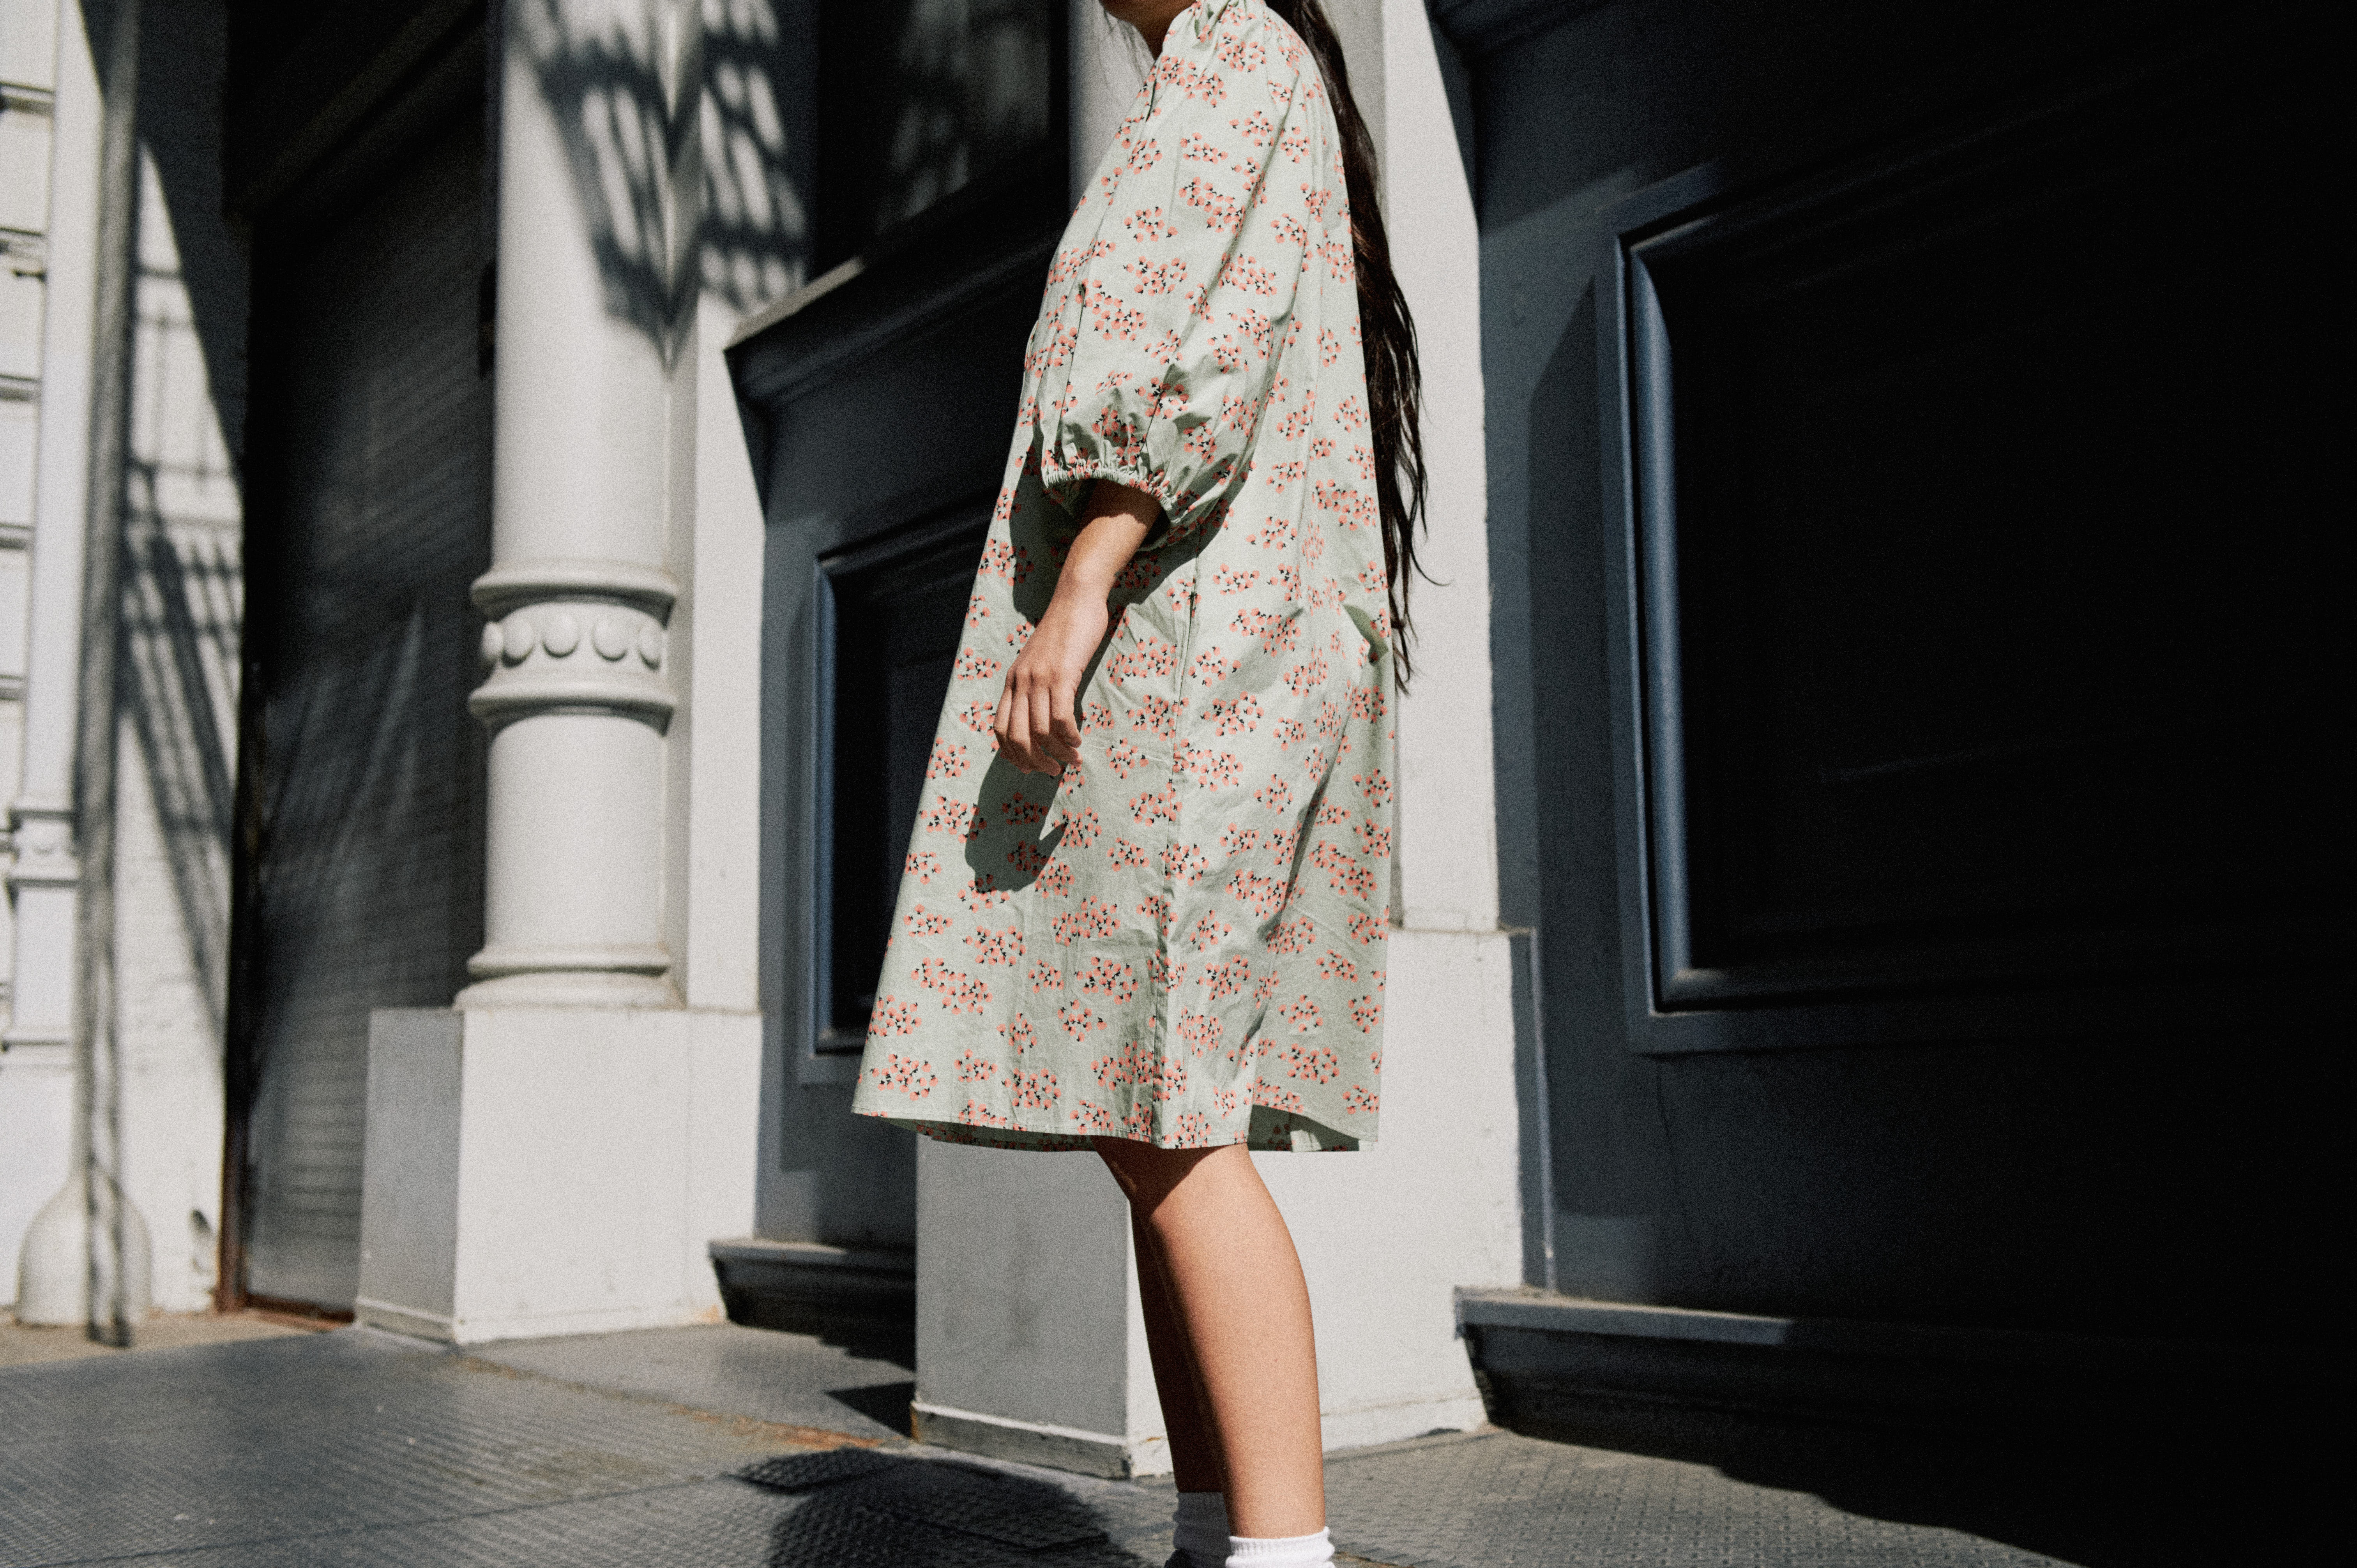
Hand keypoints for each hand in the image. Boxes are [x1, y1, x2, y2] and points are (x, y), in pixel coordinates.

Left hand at [992, 480, 1156, 776]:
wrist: (1076, 597)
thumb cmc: (1065, 631)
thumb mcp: (1041, 660)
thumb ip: (1036, 685)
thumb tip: (1043, 716)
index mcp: (1013, 680)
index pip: (1000, 728)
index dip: (1013, 755)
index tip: (1031, 766)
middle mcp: (1020, 681)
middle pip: (1016, 736)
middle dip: (1033, 761)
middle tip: (1052, 771)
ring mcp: (1039, 678)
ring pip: (1038, 730)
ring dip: (1056, 752)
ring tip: (1072, 759)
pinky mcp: (1062, 674)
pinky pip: (1060, 716)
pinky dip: (1068, 736)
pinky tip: (1078, 740)